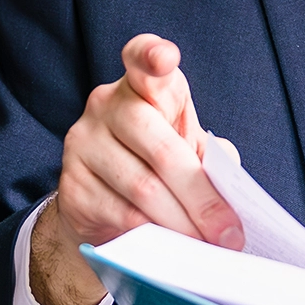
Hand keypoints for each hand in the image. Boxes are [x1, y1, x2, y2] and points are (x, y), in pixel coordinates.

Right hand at [31, 35, 243, 304]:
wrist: (101, 202)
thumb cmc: (158, 163)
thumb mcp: (187, 147)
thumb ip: (209, 156)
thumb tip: (232, 195)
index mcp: (142, 85)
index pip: (141, 59)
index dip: (152, 56)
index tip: (166, 59)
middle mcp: (106, 105)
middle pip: (159, 148)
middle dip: (201, 197)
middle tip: (227, 233)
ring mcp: (83, 144)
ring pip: (142, 190)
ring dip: (182, 225)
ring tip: (206, 246)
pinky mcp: (72, 185)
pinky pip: (120, 216)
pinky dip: (154, 237)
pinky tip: (171, 248)